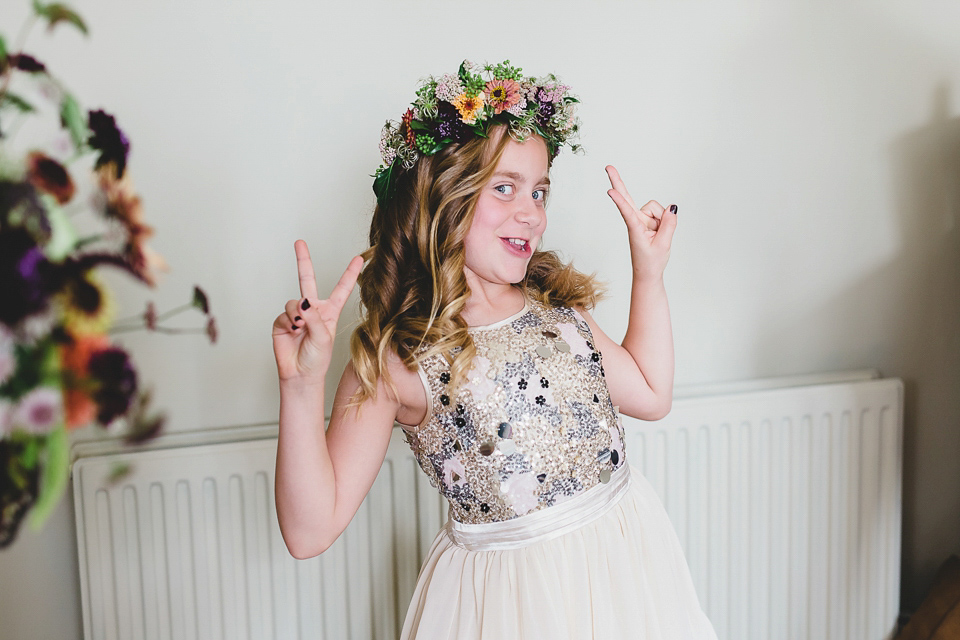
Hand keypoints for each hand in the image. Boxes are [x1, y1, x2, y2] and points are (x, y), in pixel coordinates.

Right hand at [272, 240, 363, 382]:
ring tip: (300, 328)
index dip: (350, 273)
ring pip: (294, 301)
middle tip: (299, 242)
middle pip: (307, 280)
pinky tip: (293, 331)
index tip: (359, 258)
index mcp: (330, 312)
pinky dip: (289, 321)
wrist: (300, 374)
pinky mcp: (282, 321)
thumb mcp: (324, 337)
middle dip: (303, 260)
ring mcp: (297, 314)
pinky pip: (284, 313)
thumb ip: (314, 317)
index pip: (341, 289)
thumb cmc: (318, 359)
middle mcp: (313, 309)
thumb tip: (301, 302)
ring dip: (298, 314)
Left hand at [605, 165, 676, 282]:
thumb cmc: (651, 262)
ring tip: (658, 237)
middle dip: (618, 181)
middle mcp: (635, 221)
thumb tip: (671, 207)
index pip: (626, 211)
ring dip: (661, 220)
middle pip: (627, 197)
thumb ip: (668, 225)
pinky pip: (660, 214)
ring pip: (656, 208)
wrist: (648, 274)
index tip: (609, 191)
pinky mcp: (645, 221)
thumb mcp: (663, 245)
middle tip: (608, 166)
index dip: (620, 201)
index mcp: (634, 229)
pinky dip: (663, 221)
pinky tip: (659, 233)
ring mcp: (640, 220)